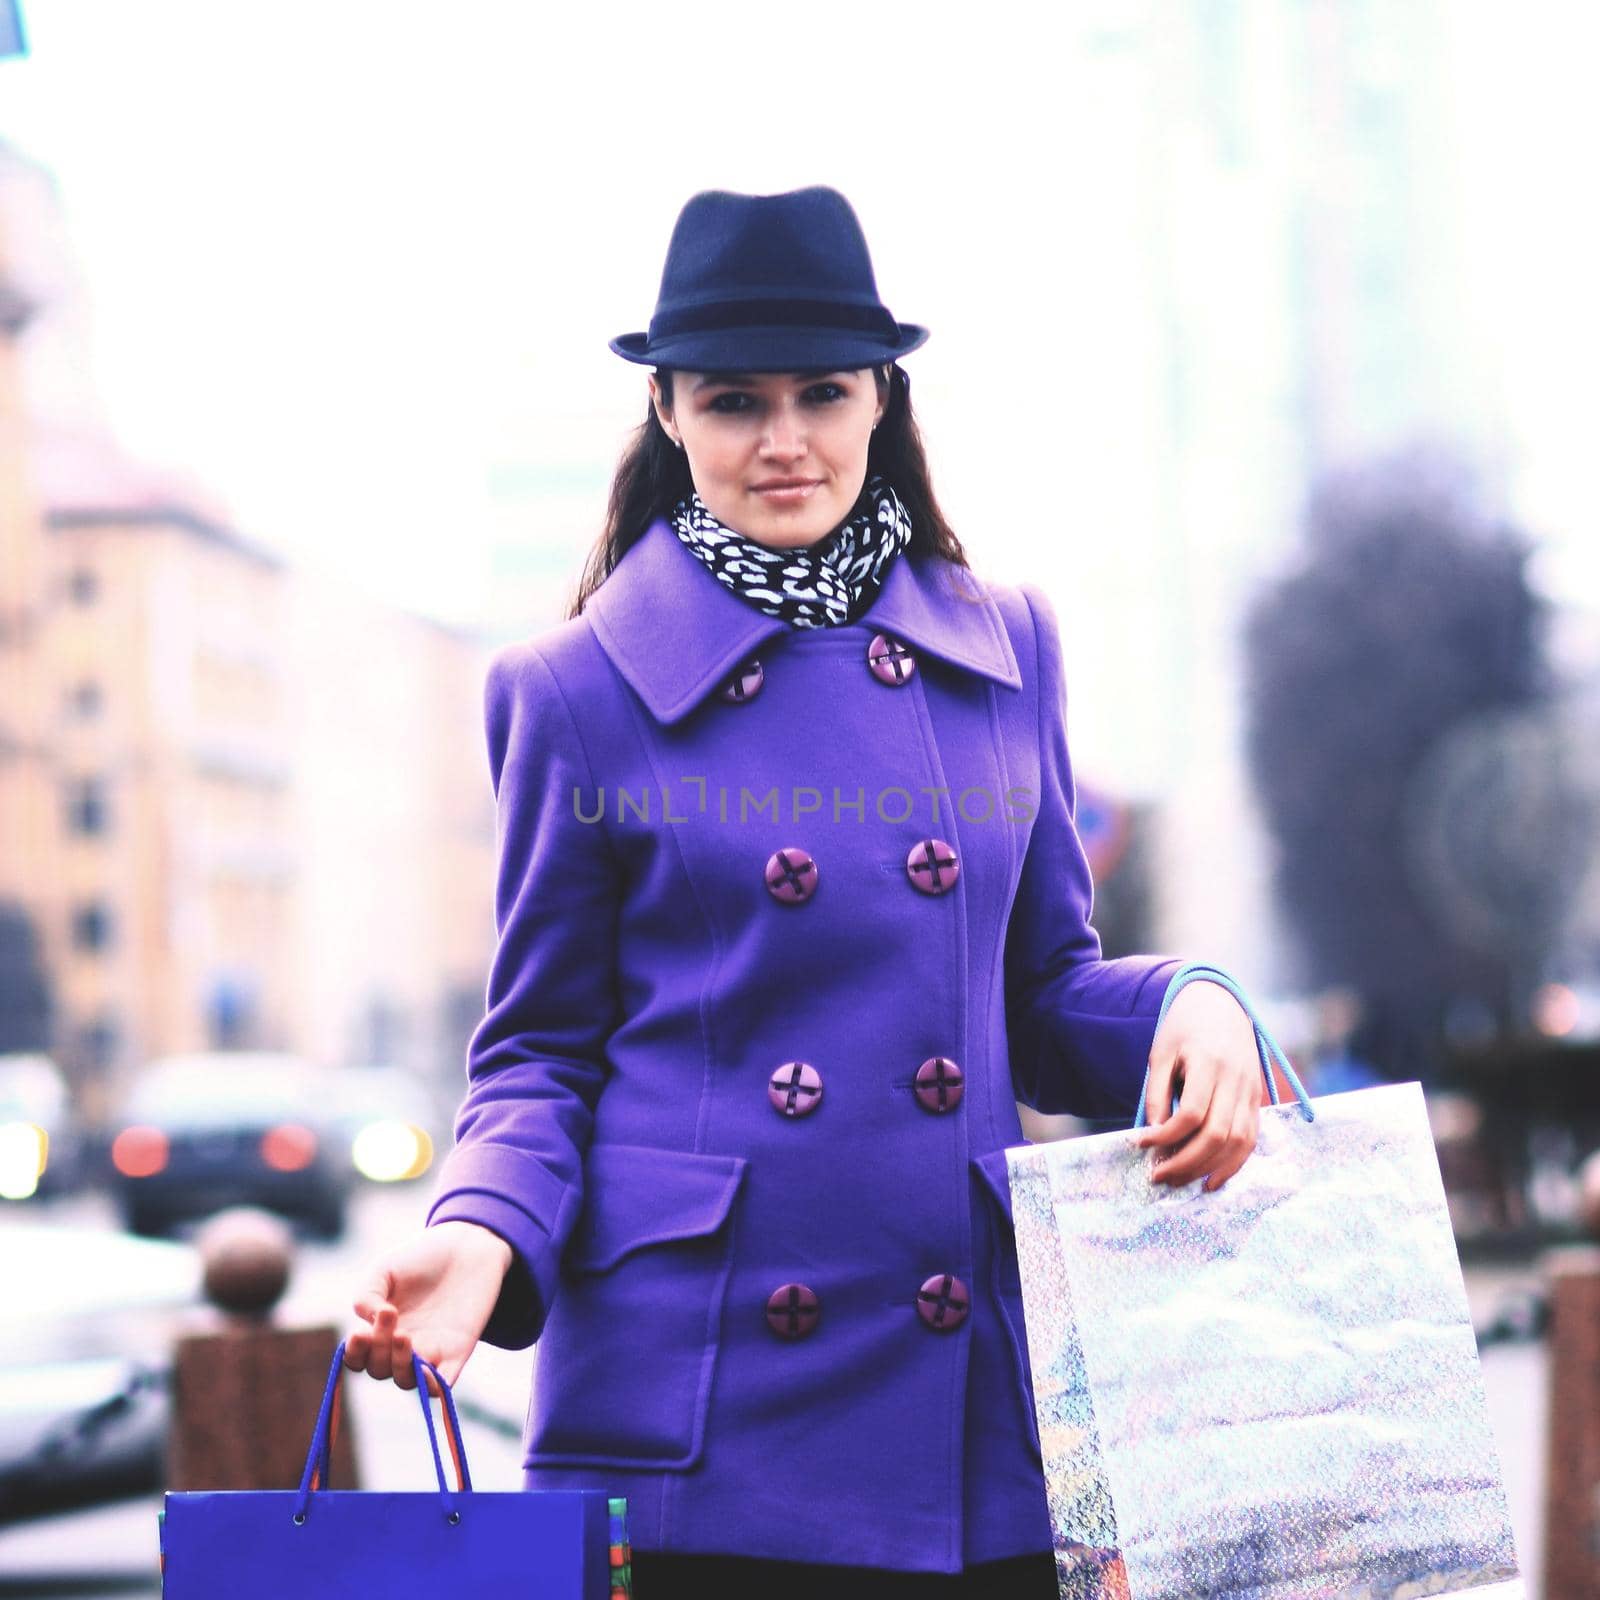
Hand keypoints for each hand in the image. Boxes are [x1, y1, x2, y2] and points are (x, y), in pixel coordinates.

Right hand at [344, 1221, 512, 1389]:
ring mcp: (429, 1351)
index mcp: (380, 1329)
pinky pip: (440, 1384)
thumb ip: (366, 1295)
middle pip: (379, 1369)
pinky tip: (425, 1368)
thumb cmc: (422, 1258)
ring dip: (399, 1365)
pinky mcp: (457, 1352)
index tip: (360, 1332)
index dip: (354, 1353)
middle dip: (378, 1348)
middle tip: (389, 1313)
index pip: (358, 1358)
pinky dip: (430, 1385)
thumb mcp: (385, 1269)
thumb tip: (369, 1323)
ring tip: (403, 1335)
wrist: (467, 1245)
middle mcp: (401, 1346)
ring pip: (405, 1379)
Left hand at [1135, 981, 1263, 1191]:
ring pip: (1237, 1143)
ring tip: (1178, 1181)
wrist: (1220, 1005)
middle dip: (1185, 1162)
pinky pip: (1250, 1140)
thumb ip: (1157, 1092)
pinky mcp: (1257, 1100)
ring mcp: (1251, 1091)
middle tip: (1158, 1176)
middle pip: (1217, 1134)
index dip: (1166, 1135)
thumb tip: (1154, 1133)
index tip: (1141, 1144)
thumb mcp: (1161, 1052)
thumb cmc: (1184, 1028)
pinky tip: (1210, 1180)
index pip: (1191, 1112)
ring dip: (1207, 1168)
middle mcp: (1236, 1080)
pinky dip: (1232, 1165)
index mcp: (1209, 1063)